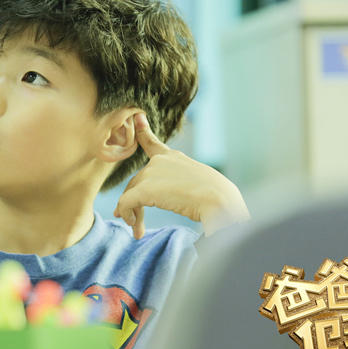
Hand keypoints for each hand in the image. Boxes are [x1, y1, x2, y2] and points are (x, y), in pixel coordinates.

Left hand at [114, 113, 249, 237]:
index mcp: (174, 158)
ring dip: (133, 214)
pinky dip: (128, 215)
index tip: (136, 117)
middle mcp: (160, 161)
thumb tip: (174, 197)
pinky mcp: (145, 188)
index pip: (152, 143)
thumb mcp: (199, 183)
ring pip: (131, 193)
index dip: (142, 131)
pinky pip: (127, 203)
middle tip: (134, 223)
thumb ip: (180, 185)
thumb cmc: (218, 197)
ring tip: (137, 231)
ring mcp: (152, 172)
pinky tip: (134, 226)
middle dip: (134, 202)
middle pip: (138, 182)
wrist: (220, 201)